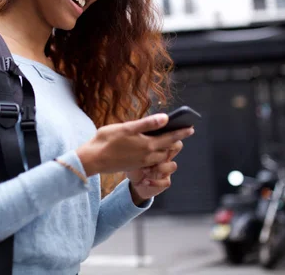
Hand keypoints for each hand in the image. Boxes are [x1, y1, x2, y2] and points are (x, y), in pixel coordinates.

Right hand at [76, 113, 193, 176]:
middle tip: (183, 134)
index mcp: (147, 144)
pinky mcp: (135, 166)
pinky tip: (153, 150)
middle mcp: (147, 155)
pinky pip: (152, 161)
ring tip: (170, 142)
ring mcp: (141, 162)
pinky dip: (157, 155)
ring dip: (168, 149)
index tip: (191, 128)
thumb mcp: (127, 128)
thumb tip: (165, 118)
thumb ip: (147, 124)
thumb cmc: (107, 140)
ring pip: (161, 156)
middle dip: (176, 142)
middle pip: (168, 148)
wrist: (93, 159)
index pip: (170, 137)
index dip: (181, 132)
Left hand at [127, 138, 185, 203]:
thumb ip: (138, 139)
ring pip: (173, 165)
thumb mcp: (132, 148)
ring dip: (159, 167)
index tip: (154, 137)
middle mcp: (165, 155)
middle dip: (166, 148)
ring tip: (145, 170)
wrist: (134, 179)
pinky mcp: (164, 181)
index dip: (166, 134)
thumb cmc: (132, 160)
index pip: (170, 134)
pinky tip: (145, 181)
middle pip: (177, 146)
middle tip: (153, 152)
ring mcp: (166, 168)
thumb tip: (138, 128)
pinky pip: (166, 181)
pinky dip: (155, 182)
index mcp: (159, 144)